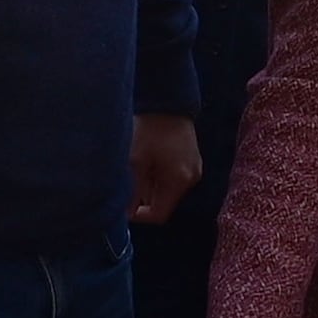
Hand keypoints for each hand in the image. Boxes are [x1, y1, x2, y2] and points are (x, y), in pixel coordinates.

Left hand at [130, 111, 202, 225]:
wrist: (167, 101)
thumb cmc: (150, 130)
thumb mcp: (136, 162)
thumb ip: (133, 190)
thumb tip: (126, 214)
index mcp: (179, 181)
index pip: (160, 215)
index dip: (140, 215)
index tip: (124, 207)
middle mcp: (191, 178)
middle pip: (163, 203)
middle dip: (143, 197)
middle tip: (126, 182)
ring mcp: (193, 169)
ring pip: (166, 190)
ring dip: (149, 185)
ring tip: (137, 167)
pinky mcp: (191, 160)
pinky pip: (172, 178)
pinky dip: (157, 175)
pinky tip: (147, 160)